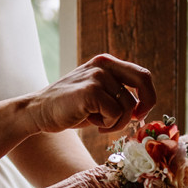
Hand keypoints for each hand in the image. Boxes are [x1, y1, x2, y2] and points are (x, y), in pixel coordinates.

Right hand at [32, 54, 154, 134]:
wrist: (38, 112)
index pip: (142, 75)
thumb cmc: (70, 108)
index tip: (140, 113)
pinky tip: (91, 123)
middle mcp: (103, 65)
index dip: (148, 96)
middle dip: (146, 105)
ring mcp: (97, 76)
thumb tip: (144, 108)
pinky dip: (107, 125)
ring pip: (129, 106)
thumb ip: (118, 94)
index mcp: (106, 62)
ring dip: (117, 122)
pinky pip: (116, 115)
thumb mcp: (97, 93)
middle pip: (144, 81)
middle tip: (136, 120)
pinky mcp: (91, 91)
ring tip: (98, 123)